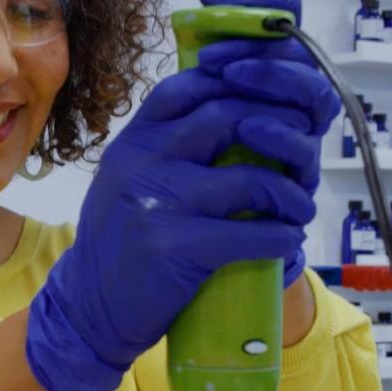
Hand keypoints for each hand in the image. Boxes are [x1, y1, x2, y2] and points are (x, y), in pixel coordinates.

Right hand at [23, 0, 333, 390]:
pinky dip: (279, 236)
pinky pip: (250, 232)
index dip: (239, 84)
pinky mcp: (176, 247)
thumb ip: (164, 143)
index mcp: (134, 140)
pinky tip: (286, 239)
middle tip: (302, 149)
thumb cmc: (118, 241)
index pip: (190, 85)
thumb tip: (228, 108)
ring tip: (299, 206)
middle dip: (277, 129)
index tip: (272, 103)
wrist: (89, 306)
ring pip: (250, 176)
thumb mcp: (127, 177)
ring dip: (288, 192)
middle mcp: (143, 161)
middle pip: (228, 117)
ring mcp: (159, 202)